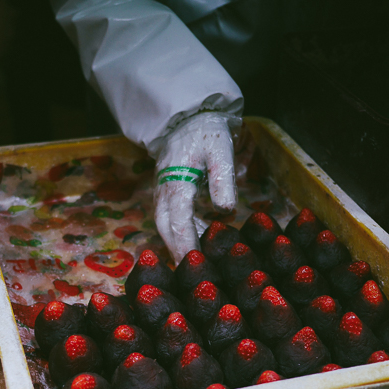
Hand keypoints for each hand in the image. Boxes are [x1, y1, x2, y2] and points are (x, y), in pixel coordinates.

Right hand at [152, 112, 239, 263]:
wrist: (187, 114)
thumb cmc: (207, 130)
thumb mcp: (220, 149)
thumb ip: (223, 179)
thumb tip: (225, 212)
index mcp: (176, 182)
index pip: (178, 221)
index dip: (185, 245)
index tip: (194, 266)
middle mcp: (164, 190)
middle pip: (164, 228)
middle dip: (176, 250)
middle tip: (191, 273)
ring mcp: (162, 190)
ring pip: (164, 223)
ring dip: (178, 242)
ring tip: (197, 260)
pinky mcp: (166, 190)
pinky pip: (169, 216)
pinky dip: (181, 230)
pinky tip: (198, 237)